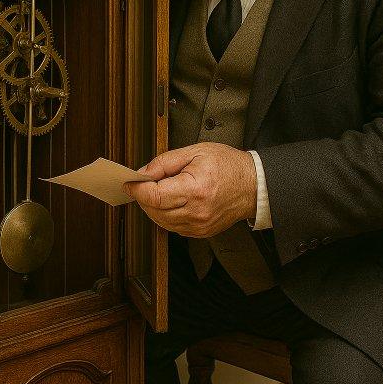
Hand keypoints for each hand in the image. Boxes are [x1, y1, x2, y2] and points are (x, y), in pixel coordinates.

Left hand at [124, 142, 256, 237]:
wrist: (252, 185)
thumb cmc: (228, 165)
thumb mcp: (195, 151)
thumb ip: (165, 162)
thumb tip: (143, 173)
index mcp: (195, 189)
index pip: (155, 196)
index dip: (137, 189)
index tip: (130, 182)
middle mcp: (197, 211)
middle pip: (154, 210)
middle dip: (143, 197)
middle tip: (143, 183)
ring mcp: (199, 225)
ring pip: (161, 222)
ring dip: (153, 207)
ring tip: (158, 191)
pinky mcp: (200, 232)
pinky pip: (173, 227)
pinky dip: (166, 215)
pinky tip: (171, 201)